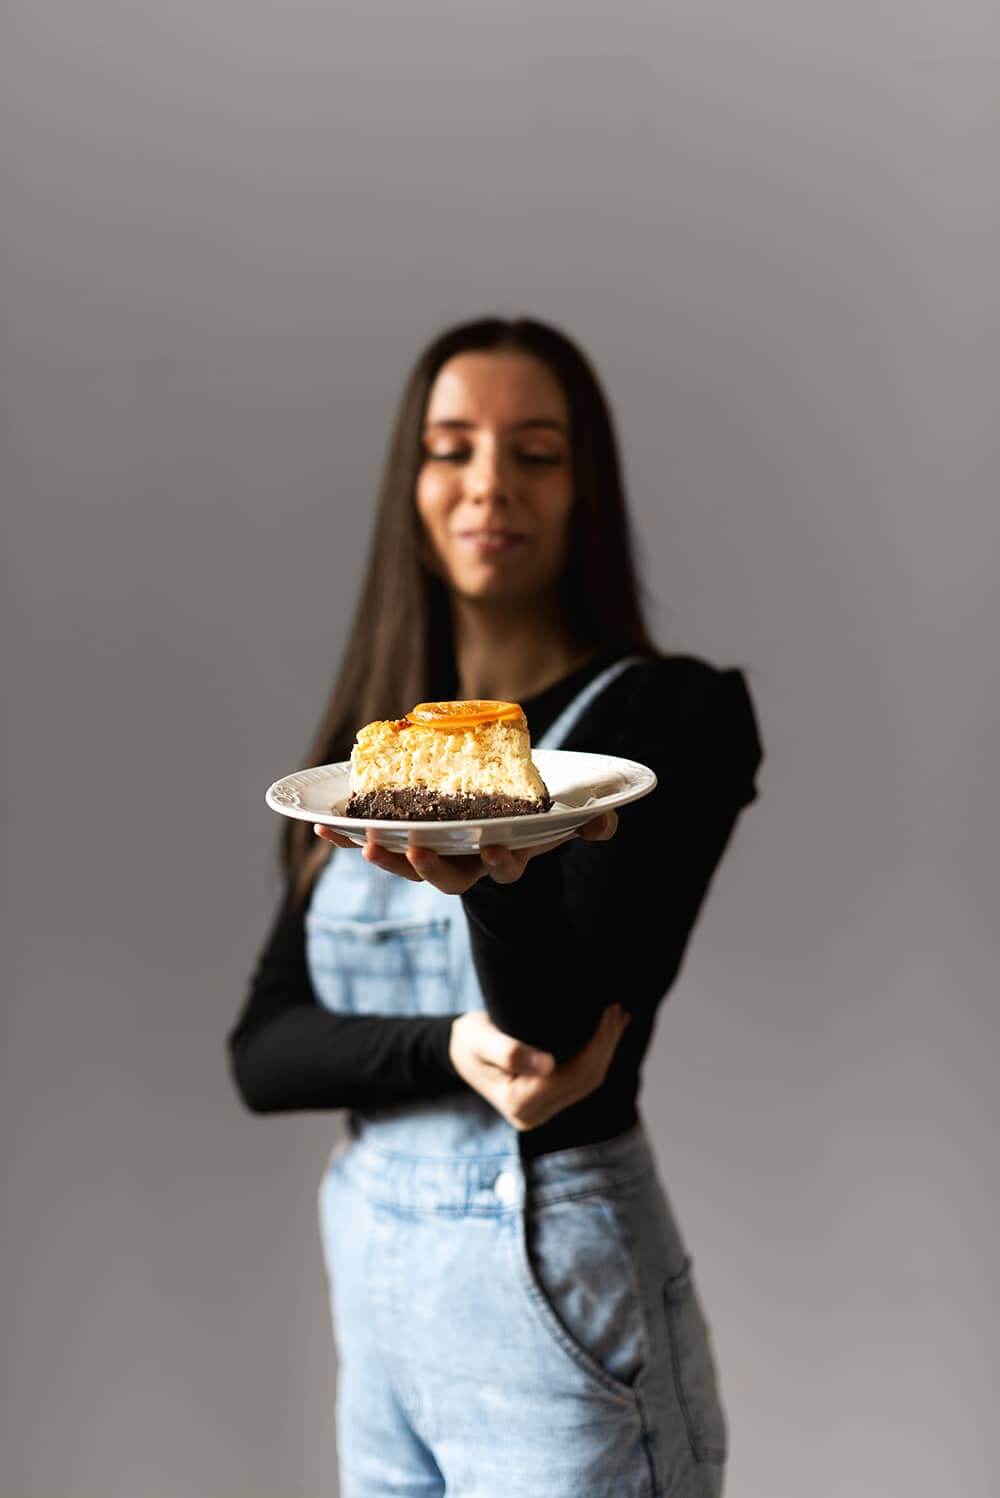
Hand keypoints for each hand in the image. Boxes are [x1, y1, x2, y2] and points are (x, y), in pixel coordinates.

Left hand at [312, 811, 617, 893]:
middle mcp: (464, 866)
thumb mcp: (559, 823)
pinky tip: (319, 824)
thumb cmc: (528, 823)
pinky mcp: (401, 844)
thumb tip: (608, 822)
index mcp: (501, 860)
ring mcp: (430, 858)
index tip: (495, 846)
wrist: (493, 827)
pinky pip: (370, 843)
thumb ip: (587, 823)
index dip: (498, 862)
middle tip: (412, 847)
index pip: (502, 869)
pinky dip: (344, 838)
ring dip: (380, 856)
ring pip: (404, 866)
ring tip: (359, 840)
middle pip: (444, 878)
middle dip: (427, 866)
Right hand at [447, 1005, 631, 1130]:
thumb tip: (549, 1066)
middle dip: (607, 1044)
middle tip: (618, 1010)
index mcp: (519, 1103)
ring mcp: (543, 1113)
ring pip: (588, 1083)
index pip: (571, 1074)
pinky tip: (606, 1035)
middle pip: (585, 1080)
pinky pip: (581, 1082)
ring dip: (606, 1050)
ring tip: (618, 1018)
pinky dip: (597, 1057)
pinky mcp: (549, 1104)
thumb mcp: (480, 1039)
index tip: (609, 1011)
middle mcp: (533, 1117)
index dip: (596, 1043)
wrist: (459, 1051)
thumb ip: (509, 1051)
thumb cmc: (469, 1040)